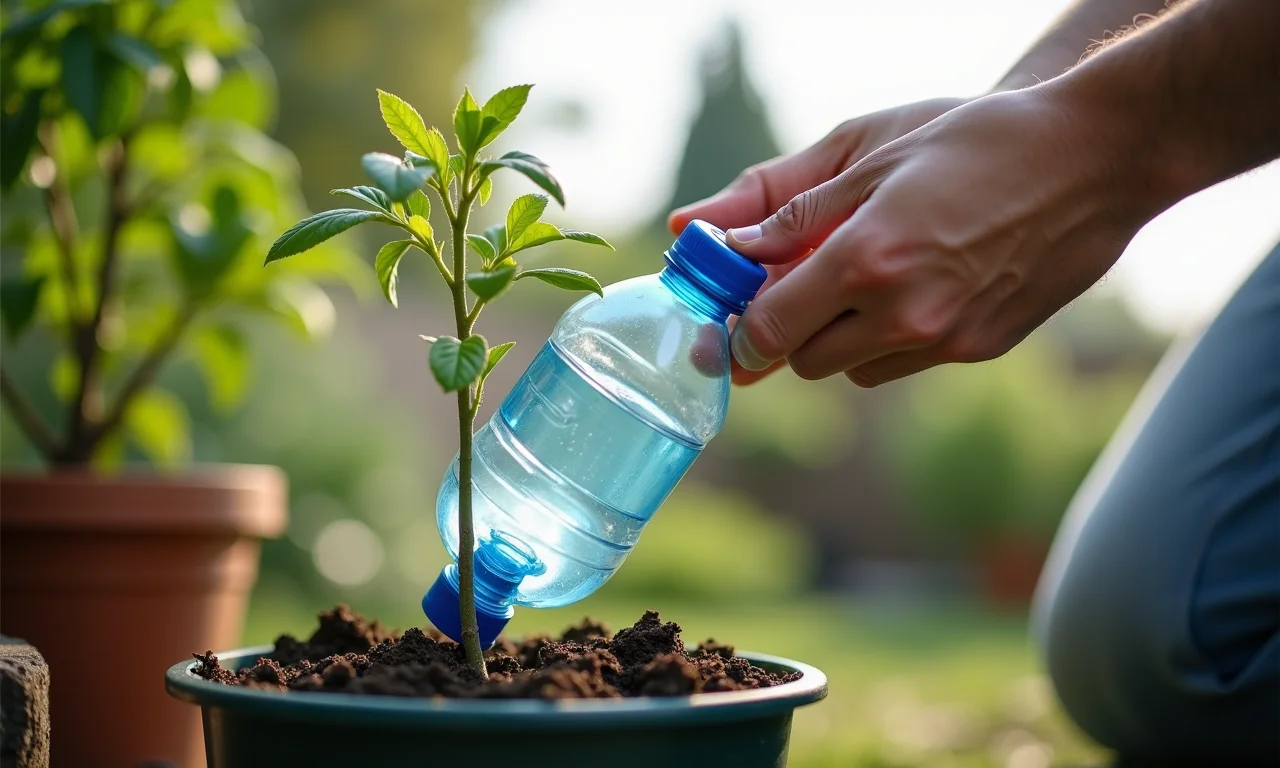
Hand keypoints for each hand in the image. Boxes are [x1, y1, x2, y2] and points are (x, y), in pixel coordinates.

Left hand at [669, 97, 970, 383]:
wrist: (1095, 160)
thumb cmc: (980, 142)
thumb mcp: (876, 159)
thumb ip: (797, 212)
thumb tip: (733, 247)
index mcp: (866, 258)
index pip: (770, 329)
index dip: (743, 330)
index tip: (738, 318)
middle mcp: (902, 312)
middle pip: (805, 361)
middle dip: (791, 332)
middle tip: (803, 288)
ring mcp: (945, 339)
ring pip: (853, 370)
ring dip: (841, 339)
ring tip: (869, 280)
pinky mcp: (979, 349)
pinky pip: (905, 364)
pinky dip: (890, 341)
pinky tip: (918, 288)